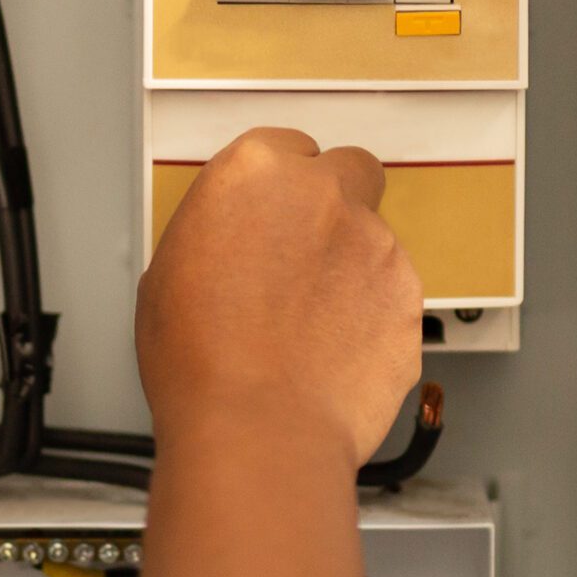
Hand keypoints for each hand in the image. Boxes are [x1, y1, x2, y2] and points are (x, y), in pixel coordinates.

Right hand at [135, 129, 421, 466]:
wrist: (258, 429)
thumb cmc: (201, 364)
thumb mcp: (167, 276)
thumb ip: (214, 234)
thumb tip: (227, 244)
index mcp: (254, 174)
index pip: (285, 147)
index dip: (279, 186)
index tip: (271, 215)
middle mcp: (324, 195)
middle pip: (351, 170)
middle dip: (336, 202)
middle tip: (306, 253)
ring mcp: (376, 244)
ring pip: (375, 238)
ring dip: (351, 269)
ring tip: (310, 326)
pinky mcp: (409, 295)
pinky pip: (394, 295)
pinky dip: (372, 316)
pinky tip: (335, 351)